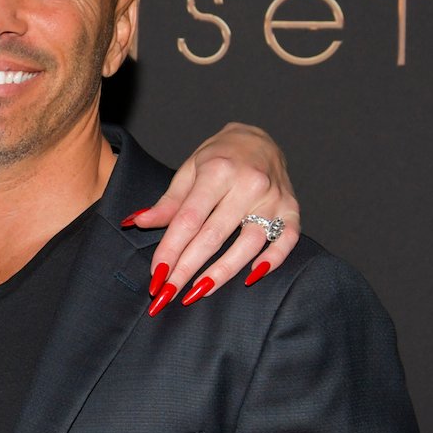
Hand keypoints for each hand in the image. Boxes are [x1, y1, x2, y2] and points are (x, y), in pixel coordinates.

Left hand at [125, 124, 296, 312]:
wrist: (259, 138)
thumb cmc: (219, 156)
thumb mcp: (189, 170)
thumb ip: (168, 201)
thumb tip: (139, 222)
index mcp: (218, 171)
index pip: (188, 220)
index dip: (170, 250)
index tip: (156, 275)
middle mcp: (249, 184)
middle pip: (213, 235)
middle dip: (188, 268)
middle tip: (168, 294)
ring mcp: (275, 198)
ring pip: (248, 244)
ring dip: (222, 273)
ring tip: (198, 292)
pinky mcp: (292, 208)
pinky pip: (287, 240)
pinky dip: (272, 260)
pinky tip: (251, 277)